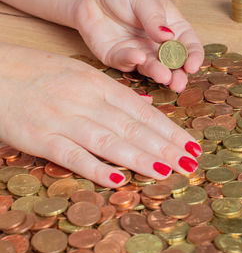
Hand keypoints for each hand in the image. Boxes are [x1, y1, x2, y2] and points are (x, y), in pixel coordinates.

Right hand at [0, 44, 201, 187]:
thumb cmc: (39, 73)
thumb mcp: (81, 73)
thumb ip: (115, 92)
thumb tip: (146, 105)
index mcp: (100, 85)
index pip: (144, 112)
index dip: (170, 131)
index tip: (191, 146)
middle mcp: (87, 101)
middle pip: (134, 128)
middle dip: (166, 148)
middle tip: (190, 164)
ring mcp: (64, 119)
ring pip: (110, 141)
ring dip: (141, 158)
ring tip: (167, 171)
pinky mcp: (39, 137)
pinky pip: (71, 154)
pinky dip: (94, 167)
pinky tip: (117, 179)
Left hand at [74, 0, 202, 91]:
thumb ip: (155, 18)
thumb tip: (168, 36)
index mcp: (173, 28)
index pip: (189, 46)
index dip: (193, 57)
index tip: (192, 66)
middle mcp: (159, 45)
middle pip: (174, 64)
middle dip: (178, 75)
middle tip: (178, 83)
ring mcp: (141, 54)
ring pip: (152, 69)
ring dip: (158, 74)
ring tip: (163, 77)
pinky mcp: (120, 59)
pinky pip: (127, 63)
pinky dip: (133, 62)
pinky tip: (138, 58)